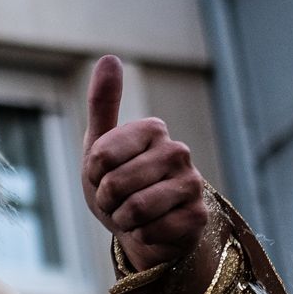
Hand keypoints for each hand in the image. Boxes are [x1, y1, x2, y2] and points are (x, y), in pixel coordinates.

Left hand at [80, 55, 209, 273]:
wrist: (143, 228)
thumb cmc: (119, 184)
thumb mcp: (101, 146)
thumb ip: (103, 104)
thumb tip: (109, 57)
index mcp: (153, 129)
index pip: (101, 156)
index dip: (93, 174)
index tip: (103, 175)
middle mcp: (178, 151)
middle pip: (116, 184)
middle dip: (106, 201)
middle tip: (117, 201)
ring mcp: (193, 184)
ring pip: (135, 209)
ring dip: (122, 220)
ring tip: (131, 215)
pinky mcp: (198, 216)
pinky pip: (152, 231)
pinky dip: (141, 236)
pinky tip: (150, 229)